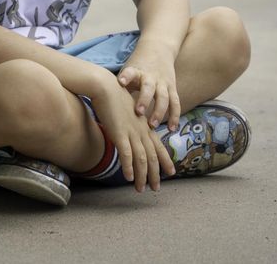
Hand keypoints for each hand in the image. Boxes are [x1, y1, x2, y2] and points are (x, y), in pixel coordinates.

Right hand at [90, 75, 175, 191]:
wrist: (105, 86)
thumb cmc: (114, 96)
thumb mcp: (127, 111)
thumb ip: (131, 122)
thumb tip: (130, 130)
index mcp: (144, 125)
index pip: (158, 146)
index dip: (165, 160)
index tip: (171, 172)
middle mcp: (141, 130)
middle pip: (152, 156)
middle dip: (155, 174)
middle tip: (156, 188)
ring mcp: (131, 132)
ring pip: (141, 158)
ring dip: (142, 176)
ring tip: (142, 189)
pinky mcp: (119, 133)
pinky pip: (126, 153)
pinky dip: (128, 167)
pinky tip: (129, 178)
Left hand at [117, 47, 181, 131]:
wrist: (158, 48)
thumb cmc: (137, 66)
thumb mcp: (127, 71)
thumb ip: (119, 86)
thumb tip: (100, 104)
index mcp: (136, 71)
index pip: (130, 72)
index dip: (126, 76)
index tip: (121, 81)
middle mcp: (150, 77)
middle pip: (148, 87)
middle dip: (144, 99)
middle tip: (139, 112)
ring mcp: (163, 82)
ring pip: (164, 97)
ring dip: (159, 112)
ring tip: (153, 125)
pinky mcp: (172, 88)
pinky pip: (175, 103)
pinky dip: (175, 116)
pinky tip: (172, 129)